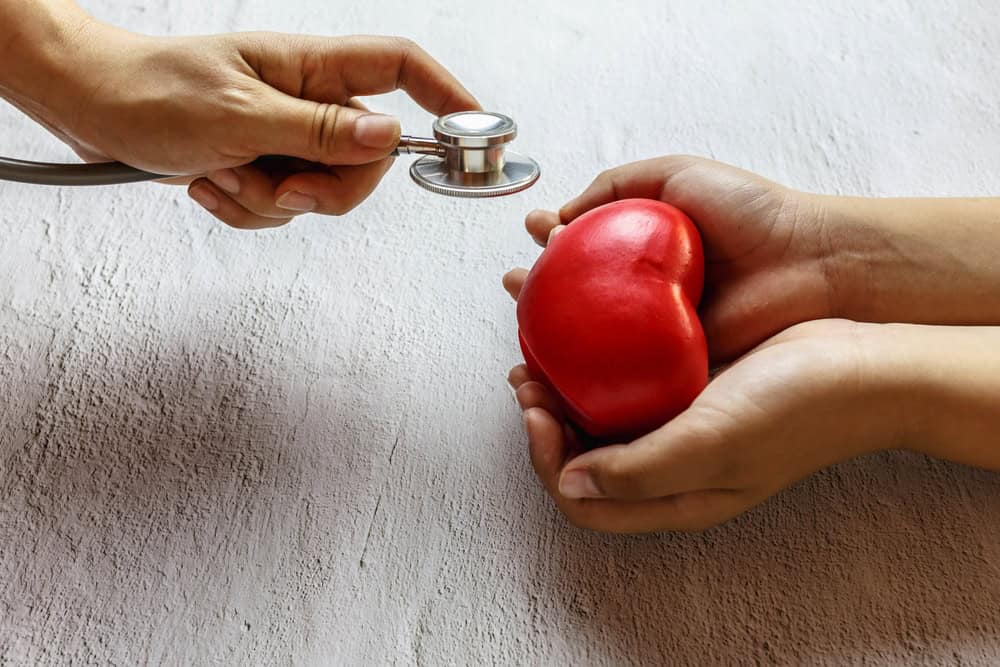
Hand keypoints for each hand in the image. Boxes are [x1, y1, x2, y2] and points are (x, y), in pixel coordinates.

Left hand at [16, 18, 477, 227]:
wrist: (93, 109)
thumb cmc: (152, 91)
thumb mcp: (239, 116)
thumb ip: (319, 131)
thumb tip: (390, 137)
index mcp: (311, 67)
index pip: (401, 68)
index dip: (447, 96)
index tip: (476, 135)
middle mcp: (308, 101)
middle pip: (369, 157)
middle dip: (328, 189)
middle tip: (284, 187)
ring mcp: (288, 136)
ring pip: (325, 192)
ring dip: (273, 201)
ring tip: (224, 174)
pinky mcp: (265, 167)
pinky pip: (285, 209)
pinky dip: (249, 210)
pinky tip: (212, 183)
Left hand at [505, 312, 908, 532]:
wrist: (864, 366)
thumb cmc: (796, 408)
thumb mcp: (714, 443)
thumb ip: (639, 471)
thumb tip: (569, 482)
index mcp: (674, 497)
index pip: (584, 500)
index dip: (547, 459)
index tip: (536, 408)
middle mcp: (672, 470)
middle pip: (585, 460)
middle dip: (546, 421)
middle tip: (526, 374)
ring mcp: (683, 430)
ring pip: (604, 421)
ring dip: (568, 391)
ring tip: (543, 350)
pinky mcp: (694, 391)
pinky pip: (632, 386)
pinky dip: (602, 366)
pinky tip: (593, 331)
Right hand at [506, 156, 842, 362]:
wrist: (809, 262)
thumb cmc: (750, 212)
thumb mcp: (677, 173)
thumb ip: (617, 183)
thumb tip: (562, 215)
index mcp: (644, 247)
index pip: (584, 248)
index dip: (552, 244)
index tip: (534, 236)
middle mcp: (645, 292)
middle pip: (578, 297)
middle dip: (539, 293)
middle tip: (515, 286)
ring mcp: (656, 333)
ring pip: (593, 341)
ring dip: (552, 337)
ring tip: (523, 325)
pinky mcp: (672, 369)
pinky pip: (623, 374)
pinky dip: (588, 373)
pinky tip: (560, 365)